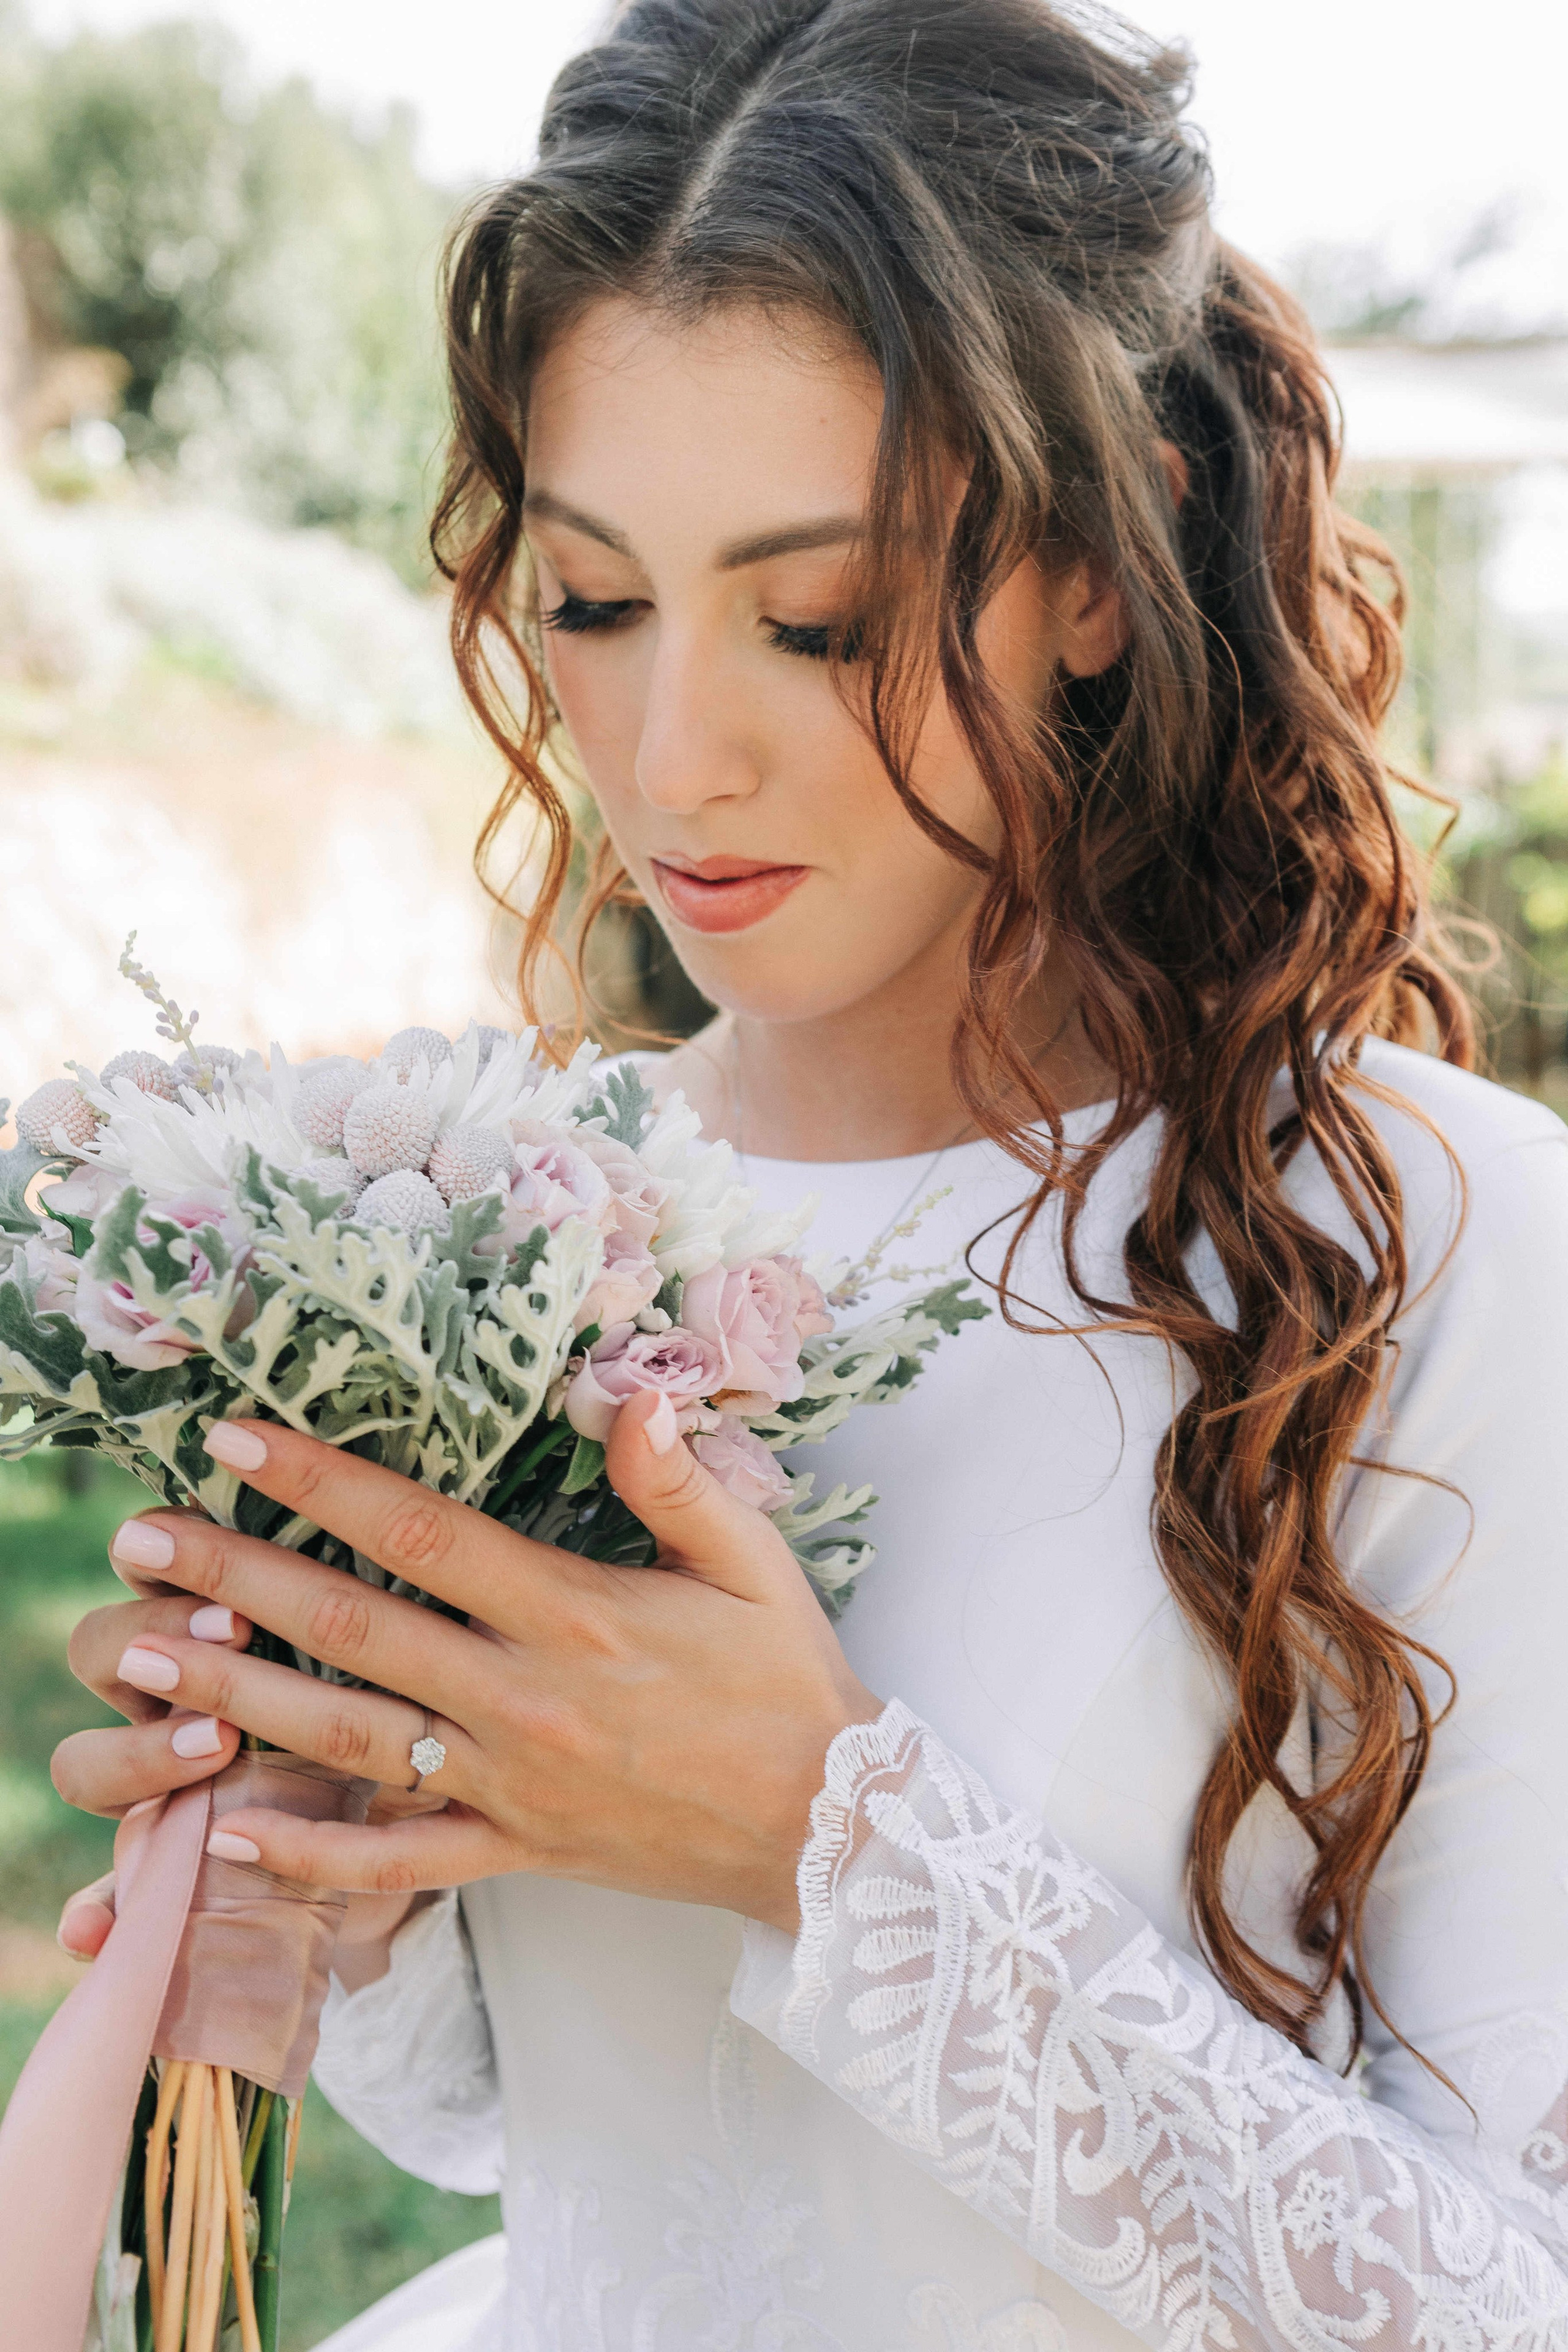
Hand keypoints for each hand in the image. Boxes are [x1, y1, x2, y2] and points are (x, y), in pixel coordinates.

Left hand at [67, 1394, 881, 1931]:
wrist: (827, 1828)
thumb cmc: (787, 1680)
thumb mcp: (752, 1560)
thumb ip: (678, 1480)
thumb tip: (632, 1394)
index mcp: (573, 1615)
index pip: (421, 1533)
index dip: (322, 1480)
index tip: (238, 1440)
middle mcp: (521, 1698)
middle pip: (352, 1627)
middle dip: (235, 1577)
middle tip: (139, 1538)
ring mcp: (509, 1783)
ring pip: (346, 1738)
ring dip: (233, 1696)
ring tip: (139, 1656)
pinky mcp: (514, 1850)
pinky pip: (397, 1860)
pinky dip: (309, 1858)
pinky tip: (224, 1841)